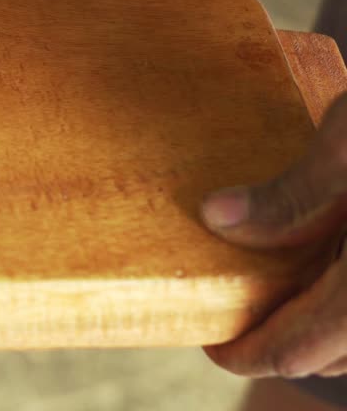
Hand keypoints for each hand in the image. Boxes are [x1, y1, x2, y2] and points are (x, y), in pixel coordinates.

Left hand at [202, 94, 346, 377]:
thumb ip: (293, 193)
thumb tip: (218, 218)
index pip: (300, 350)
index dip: (250, 354)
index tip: (217, 345)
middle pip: (333, 356)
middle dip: (283, 343)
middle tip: (241, 316)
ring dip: (325, 333)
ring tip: (281, 298)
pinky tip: (333, 277)